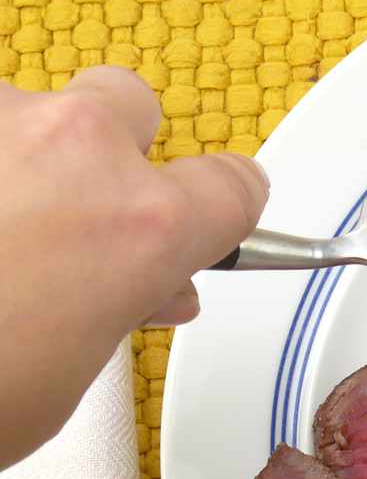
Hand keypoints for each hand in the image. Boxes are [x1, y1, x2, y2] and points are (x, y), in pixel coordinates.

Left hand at [0, 66, 268, 467]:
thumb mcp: (73, 372)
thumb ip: (117, 307)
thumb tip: (131, 286)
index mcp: (143, 224)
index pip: (233, 186)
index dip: (221, 209)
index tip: (207, 224)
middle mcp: (78, 149)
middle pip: (128, 106)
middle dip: (109, 155)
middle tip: (71, 221)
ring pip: (24, 113)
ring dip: (12, 160)